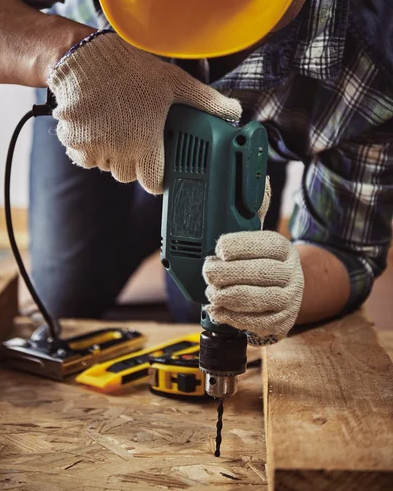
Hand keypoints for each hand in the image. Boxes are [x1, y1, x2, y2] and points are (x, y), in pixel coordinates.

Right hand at [48, 31, 240, 193]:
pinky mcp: (72, 141)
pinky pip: (82, 157)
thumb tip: (235, 111)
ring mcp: (92, 148)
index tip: (160, 169)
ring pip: (105, 167)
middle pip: (128, 176)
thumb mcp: (176, 83)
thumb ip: (207, 102)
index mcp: (145, 144)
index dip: (159, 178)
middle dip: (135, 165)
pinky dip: (89, 150)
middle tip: (139, 143)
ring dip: (112, 157)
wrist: (86, 57)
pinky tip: (97, 130)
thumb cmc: (134, 70)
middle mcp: (118, 152)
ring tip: (119, 133)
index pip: (153, 183)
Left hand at [203, 181, 303, 344]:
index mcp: (283, 248)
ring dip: (227, 296)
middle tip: (208, 272)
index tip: (218, 248)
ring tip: (211, 291)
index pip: (263, 244)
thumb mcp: (258, 238)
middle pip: (258, 273)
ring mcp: (289, 299)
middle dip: (226, 273)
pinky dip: (232, 317)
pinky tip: (218, 309)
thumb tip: (259, 178)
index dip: (238, 245)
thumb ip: (251, 213)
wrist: (287, 292)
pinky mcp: (282, 322)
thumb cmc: (262, 262)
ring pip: (256, 299)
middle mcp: (291, 273)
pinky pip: (256, 322)